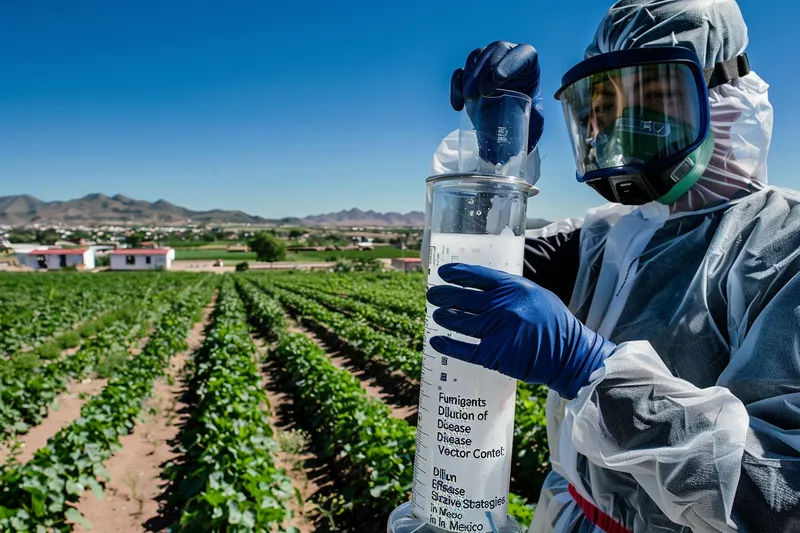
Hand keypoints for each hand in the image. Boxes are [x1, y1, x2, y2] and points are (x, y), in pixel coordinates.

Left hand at [427, 263, 615, 398]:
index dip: (457, 273)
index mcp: (514, 287)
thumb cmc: (554, 324)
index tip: (443, 273)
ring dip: (445, 318)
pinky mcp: (496, 354)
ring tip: (437, 316)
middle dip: (443, 296)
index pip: (477, 275)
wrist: (570, 355)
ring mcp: (498, 330)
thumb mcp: (535, 295)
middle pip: (463, 298)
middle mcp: (503, 306)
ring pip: (461, 322)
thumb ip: (510, 291)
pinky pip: (465, 349)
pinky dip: (448, 346)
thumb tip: (481, 290)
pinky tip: (437, 342)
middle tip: (432, 296)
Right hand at [450, 41, 543, 153]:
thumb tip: (506, 155)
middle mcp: (507, 58)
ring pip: (475, 58)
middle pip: (494, 51)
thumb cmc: (527, 119)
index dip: (510, 63)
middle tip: (479, 94)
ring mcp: (487, 64)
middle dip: (484, 71)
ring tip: (469, 99)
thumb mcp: (533, 124)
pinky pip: (460, 72)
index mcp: (529, 64)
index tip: (499, 80)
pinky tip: (458, 105)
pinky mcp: (471, 74)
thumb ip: (526, 132)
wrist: (512, 122)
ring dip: (469, 77)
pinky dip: (455, 85)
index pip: (522, 54)